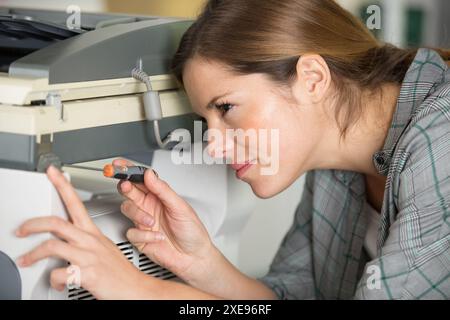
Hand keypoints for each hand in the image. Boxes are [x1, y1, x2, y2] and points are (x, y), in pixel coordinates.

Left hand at [16, 165, 146, 298]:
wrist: (136, 289)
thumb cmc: (120, 272)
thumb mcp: (104, 249)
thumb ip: (86, 243)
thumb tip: (66, 242)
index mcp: (93, 233)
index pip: (76, 202)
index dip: (62, 185)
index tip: (52, 173)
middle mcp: (90, 242)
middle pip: (56, 223)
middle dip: (33, 224)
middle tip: (21, 230)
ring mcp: (88, 257)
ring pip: (52, 246)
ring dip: (33, 254)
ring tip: (26, 260)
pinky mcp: (87, 274)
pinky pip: (60, 273)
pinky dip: (53, 280)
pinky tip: (58, 282)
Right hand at [114, 159, 215, 283]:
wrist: (194, 257)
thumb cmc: (192, 232)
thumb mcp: (180, 207)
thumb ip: (163, 190)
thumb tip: (150, 174)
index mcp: (159, 196)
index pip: (141, 179)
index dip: (129, 170)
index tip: (120, 165)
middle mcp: (149, 207)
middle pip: (129, 191)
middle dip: (126, 187)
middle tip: (127, 186)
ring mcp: (143, 222)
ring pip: (127, 209)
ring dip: (138, 215)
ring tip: (152, 222)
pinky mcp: (140, 238)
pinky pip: (131, 232)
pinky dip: (145, 235)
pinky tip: (157, 237)